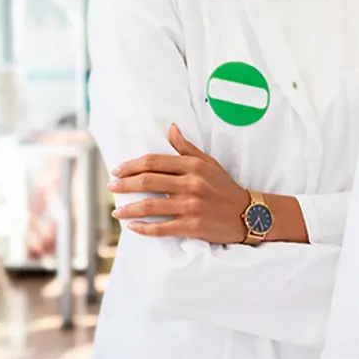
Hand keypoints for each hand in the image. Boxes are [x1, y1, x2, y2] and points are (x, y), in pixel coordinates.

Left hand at [108, 124, 250, 243]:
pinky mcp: (193, 226)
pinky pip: (162, 228)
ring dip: (129, 209)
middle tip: (111, 188)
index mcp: (193, 166)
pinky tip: (132, 227)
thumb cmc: (225, 187)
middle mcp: (191, 184)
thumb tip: (171, 129)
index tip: (117, 170)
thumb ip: (187, 148)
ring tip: (117, 211)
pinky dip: (144, 229)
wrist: (248, 213)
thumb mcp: (209, 163)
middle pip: (148, 182)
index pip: (154, 162)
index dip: (131, 165)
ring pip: (150, 206)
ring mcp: (191, 206)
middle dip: (124, 185)